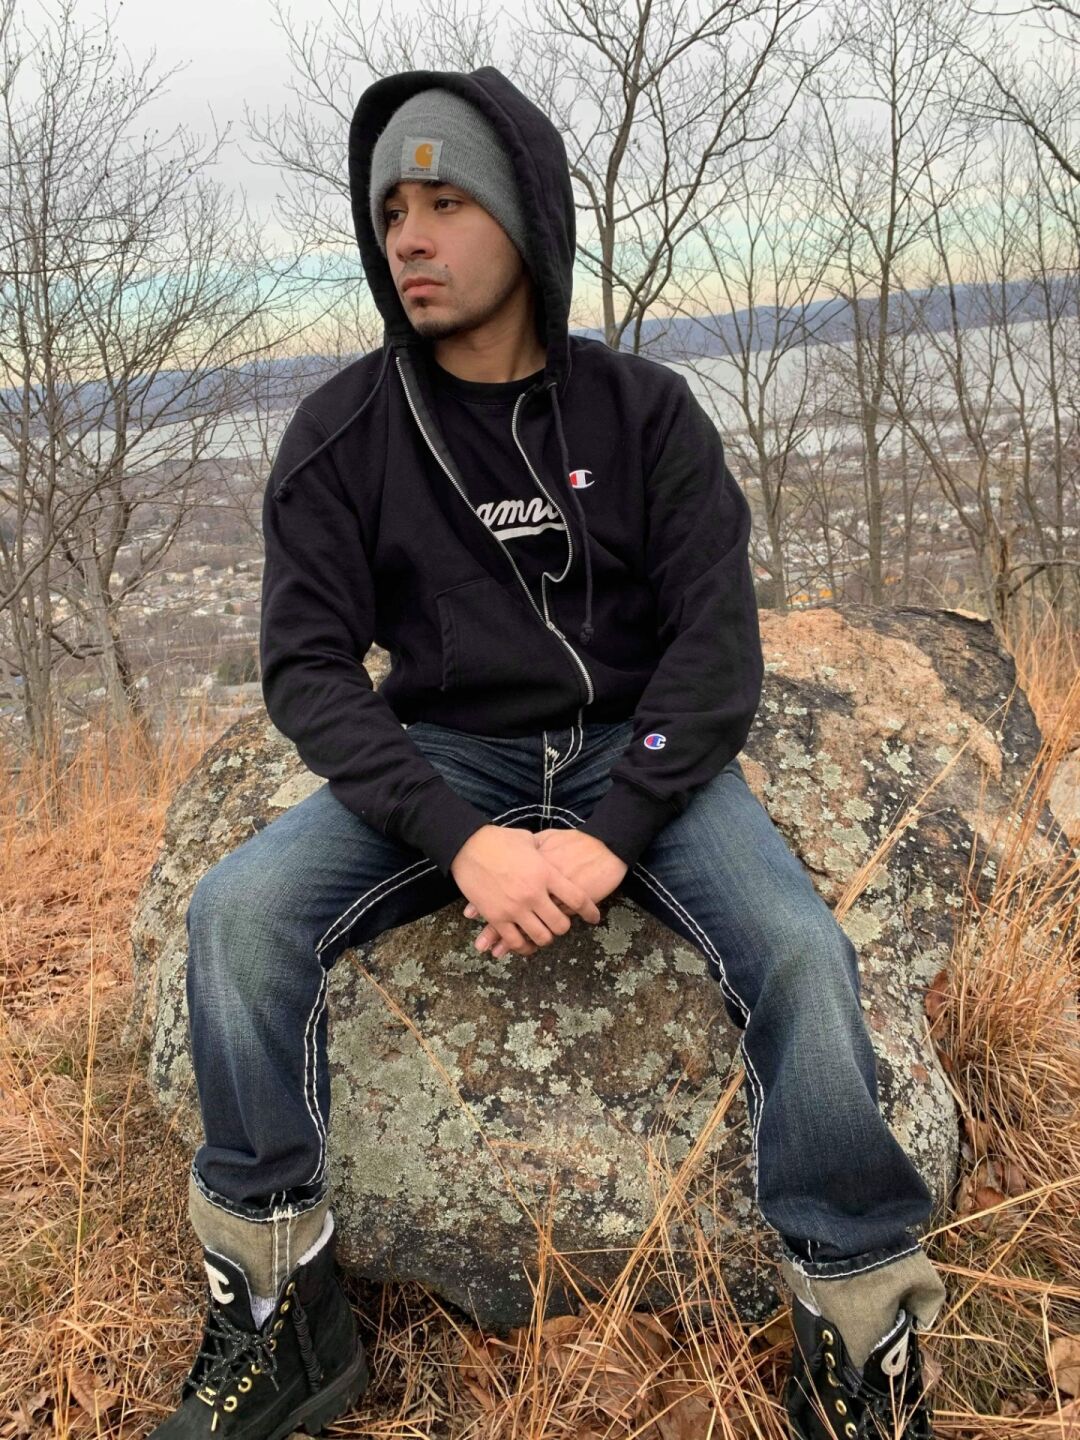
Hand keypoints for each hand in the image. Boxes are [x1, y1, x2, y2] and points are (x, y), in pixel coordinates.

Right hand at [462, 828, 626, 957]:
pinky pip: (515, 941)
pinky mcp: (496, 917)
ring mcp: (515, 907)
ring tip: (544, 935)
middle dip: (564, 927)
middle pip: (561, 924)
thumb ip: (545, 851)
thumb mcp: (529, 840)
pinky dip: (523, 947)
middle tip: (562, 924)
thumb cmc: (499, 839)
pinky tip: (526, 945)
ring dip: (545, 938)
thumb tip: (553, 853)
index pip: (577, 898)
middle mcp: (534, 893)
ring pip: (541, 937)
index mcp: (546, 873)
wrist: (467, 846)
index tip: (594, 917)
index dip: (590, 911)